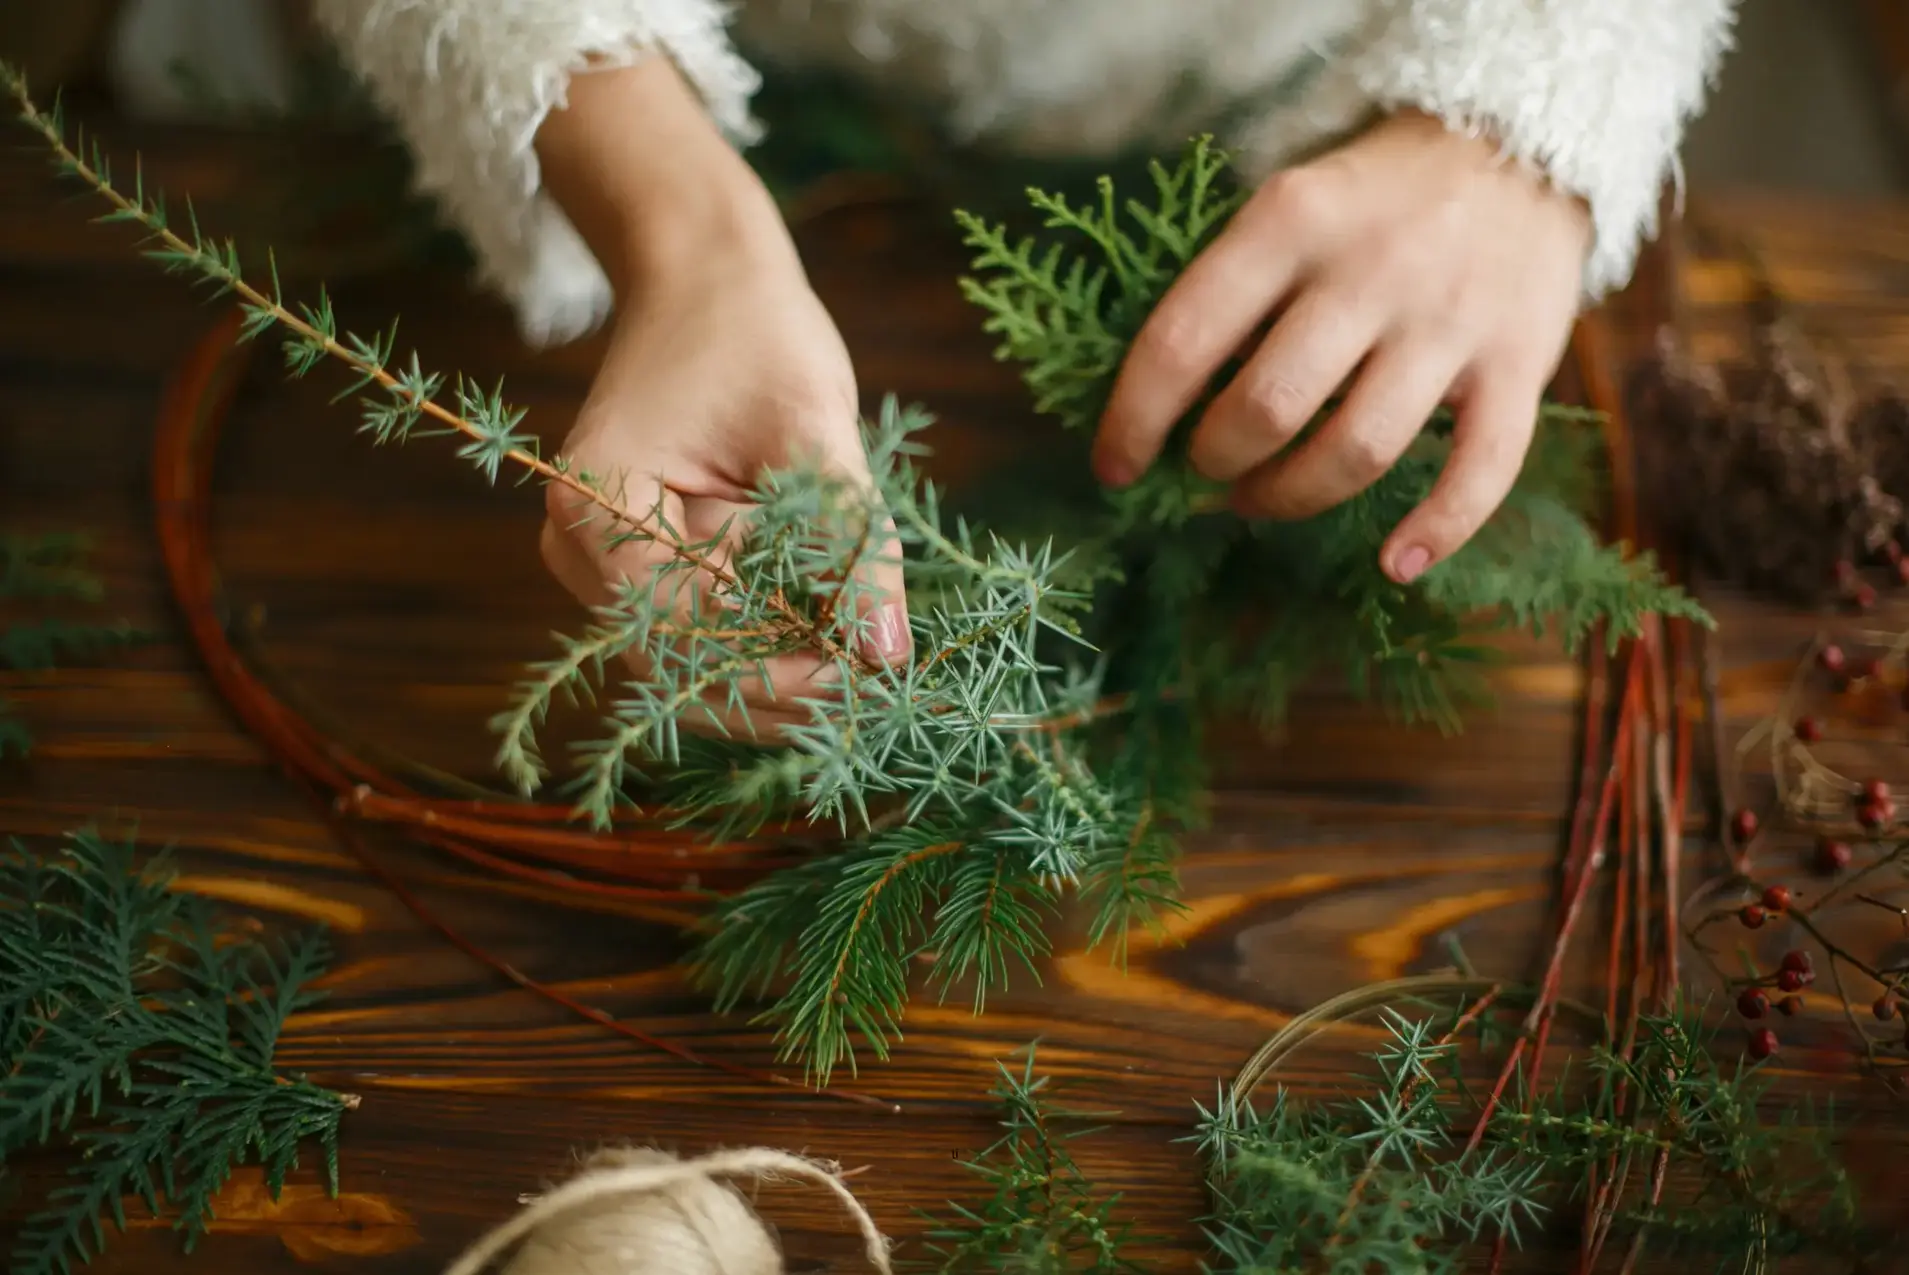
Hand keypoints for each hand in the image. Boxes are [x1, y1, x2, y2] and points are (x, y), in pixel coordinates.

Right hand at [542, 250, 909, 739]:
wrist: (707, 282)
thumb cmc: (754, 333)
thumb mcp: (814, 429)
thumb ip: (850, 541)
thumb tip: (889, 652)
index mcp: (598, 504)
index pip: (682, 634)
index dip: (776, 670)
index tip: (865, 668)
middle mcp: (580, 551)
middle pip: (683, 670)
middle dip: (784, 685)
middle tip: (880, 674)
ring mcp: (604, 568)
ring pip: (698, 667)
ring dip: (783, 671)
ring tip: (867, 650)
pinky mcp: (642, 571)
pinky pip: (707, 636)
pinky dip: (773, 641)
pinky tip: (836, 628)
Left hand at [1093, 110, 1592, 582]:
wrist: (1524, 139)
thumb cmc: (1374, 194)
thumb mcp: (1290, 201)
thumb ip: (1233, 287)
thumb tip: (1160, 406)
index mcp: (1290, 220)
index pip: (1184, 339)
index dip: (1134, 420)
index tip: (1113, 467)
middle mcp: (1371, 269)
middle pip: (1267, 407)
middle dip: (1214, 460)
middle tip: (1205, 467)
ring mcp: (1450, 320)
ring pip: (1357, 450)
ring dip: (1291, 497)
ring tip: (1260, 498)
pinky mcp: (1520, 361)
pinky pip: (1482, 468)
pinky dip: (1437, 530)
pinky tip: (1393, 564)